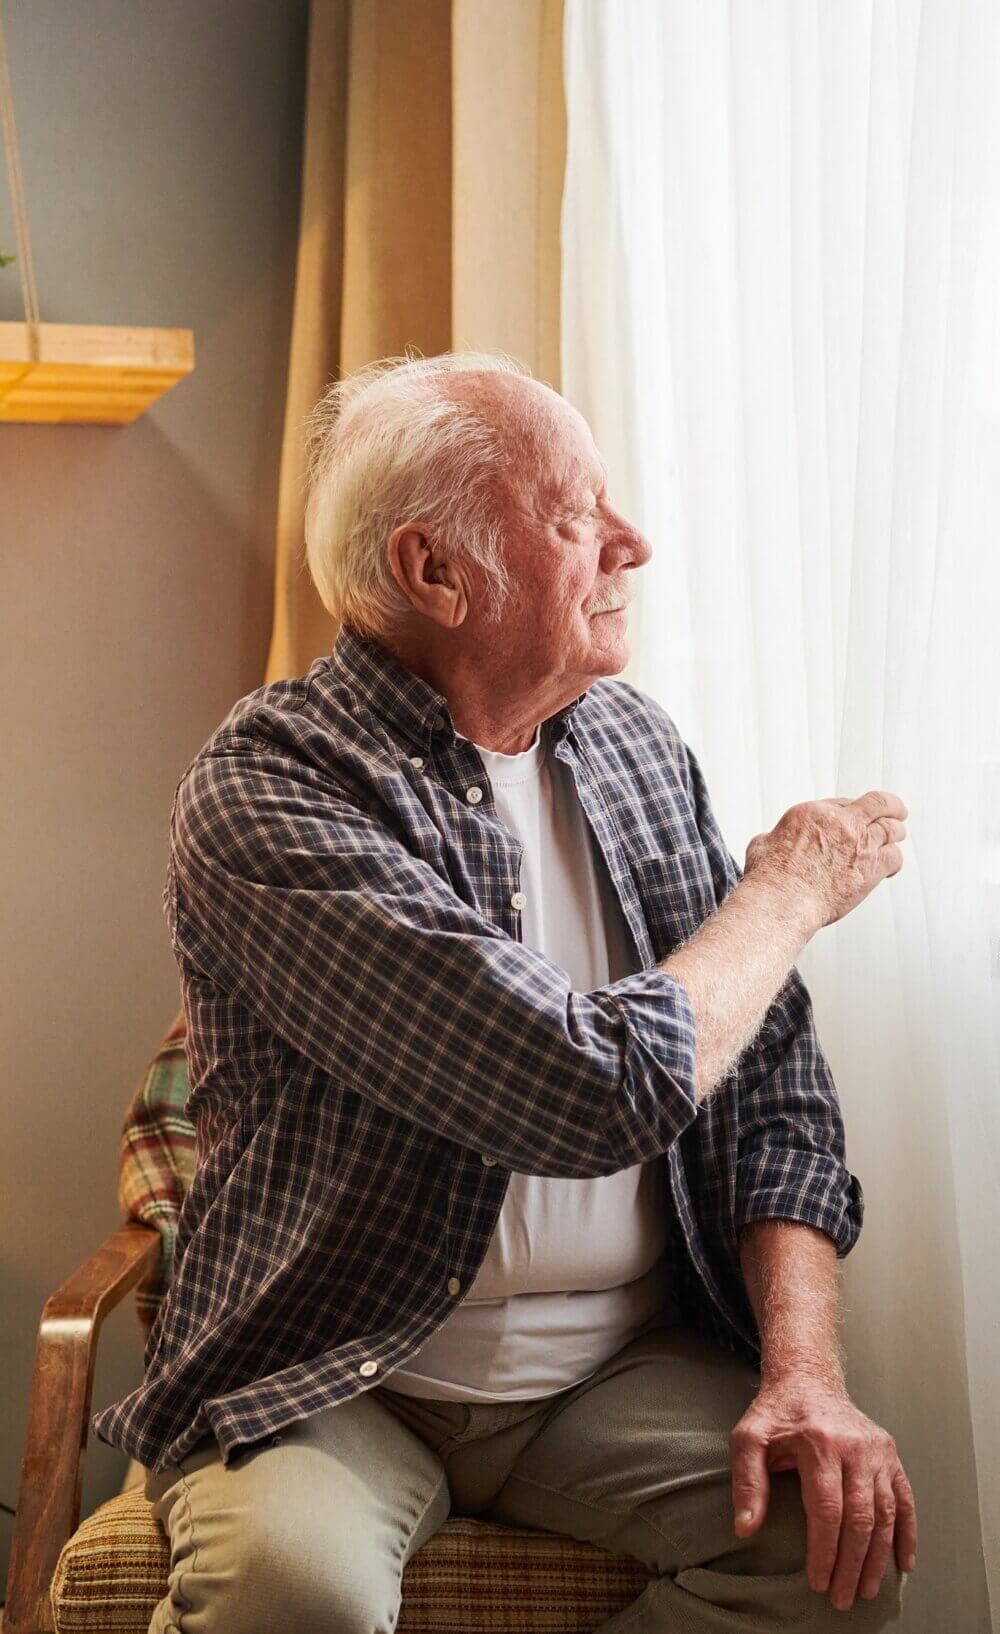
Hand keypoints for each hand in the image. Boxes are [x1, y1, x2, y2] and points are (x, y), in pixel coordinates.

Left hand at [728, 1371, 916, 1610]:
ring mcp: (877, 1451)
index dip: (824, 1550)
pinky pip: (905, 1499)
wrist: (807, 1379)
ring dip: (879, 1557)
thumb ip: (746, 1482)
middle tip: (842, 1599)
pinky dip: (907, 1533)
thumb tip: (745, 1528)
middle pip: (860, 1517)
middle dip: (852, 1564)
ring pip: (886, 1513)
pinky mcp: (889, 1454)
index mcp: (819, 1443)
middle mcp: (855, 1447)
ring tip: (868, 1590)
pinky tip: (904, 1563)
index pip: (826, 1509)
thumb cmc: (775, 1413)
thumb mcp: (748, 1438)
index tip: (817, 1582)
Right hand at [744, 789, 907, 930]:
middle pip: (879, 802)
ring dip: (896, 832)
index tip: (853, 819)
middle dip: (891, 805)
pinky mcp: (871, 868)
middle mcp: (841, 822)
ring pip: (892, 828)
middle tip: (897, 810)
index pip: (843, 803)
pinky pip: (895, 857)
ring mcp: (859, 843)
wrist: (783, 900)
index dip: (851, 811)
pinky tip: (891, 867)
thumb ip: (774, 838)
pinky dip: (895, 860)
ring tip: (897, 836)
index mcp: (813, 813)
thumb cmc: (770, 877)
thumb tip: (771, 842)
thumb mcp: (762, 845)